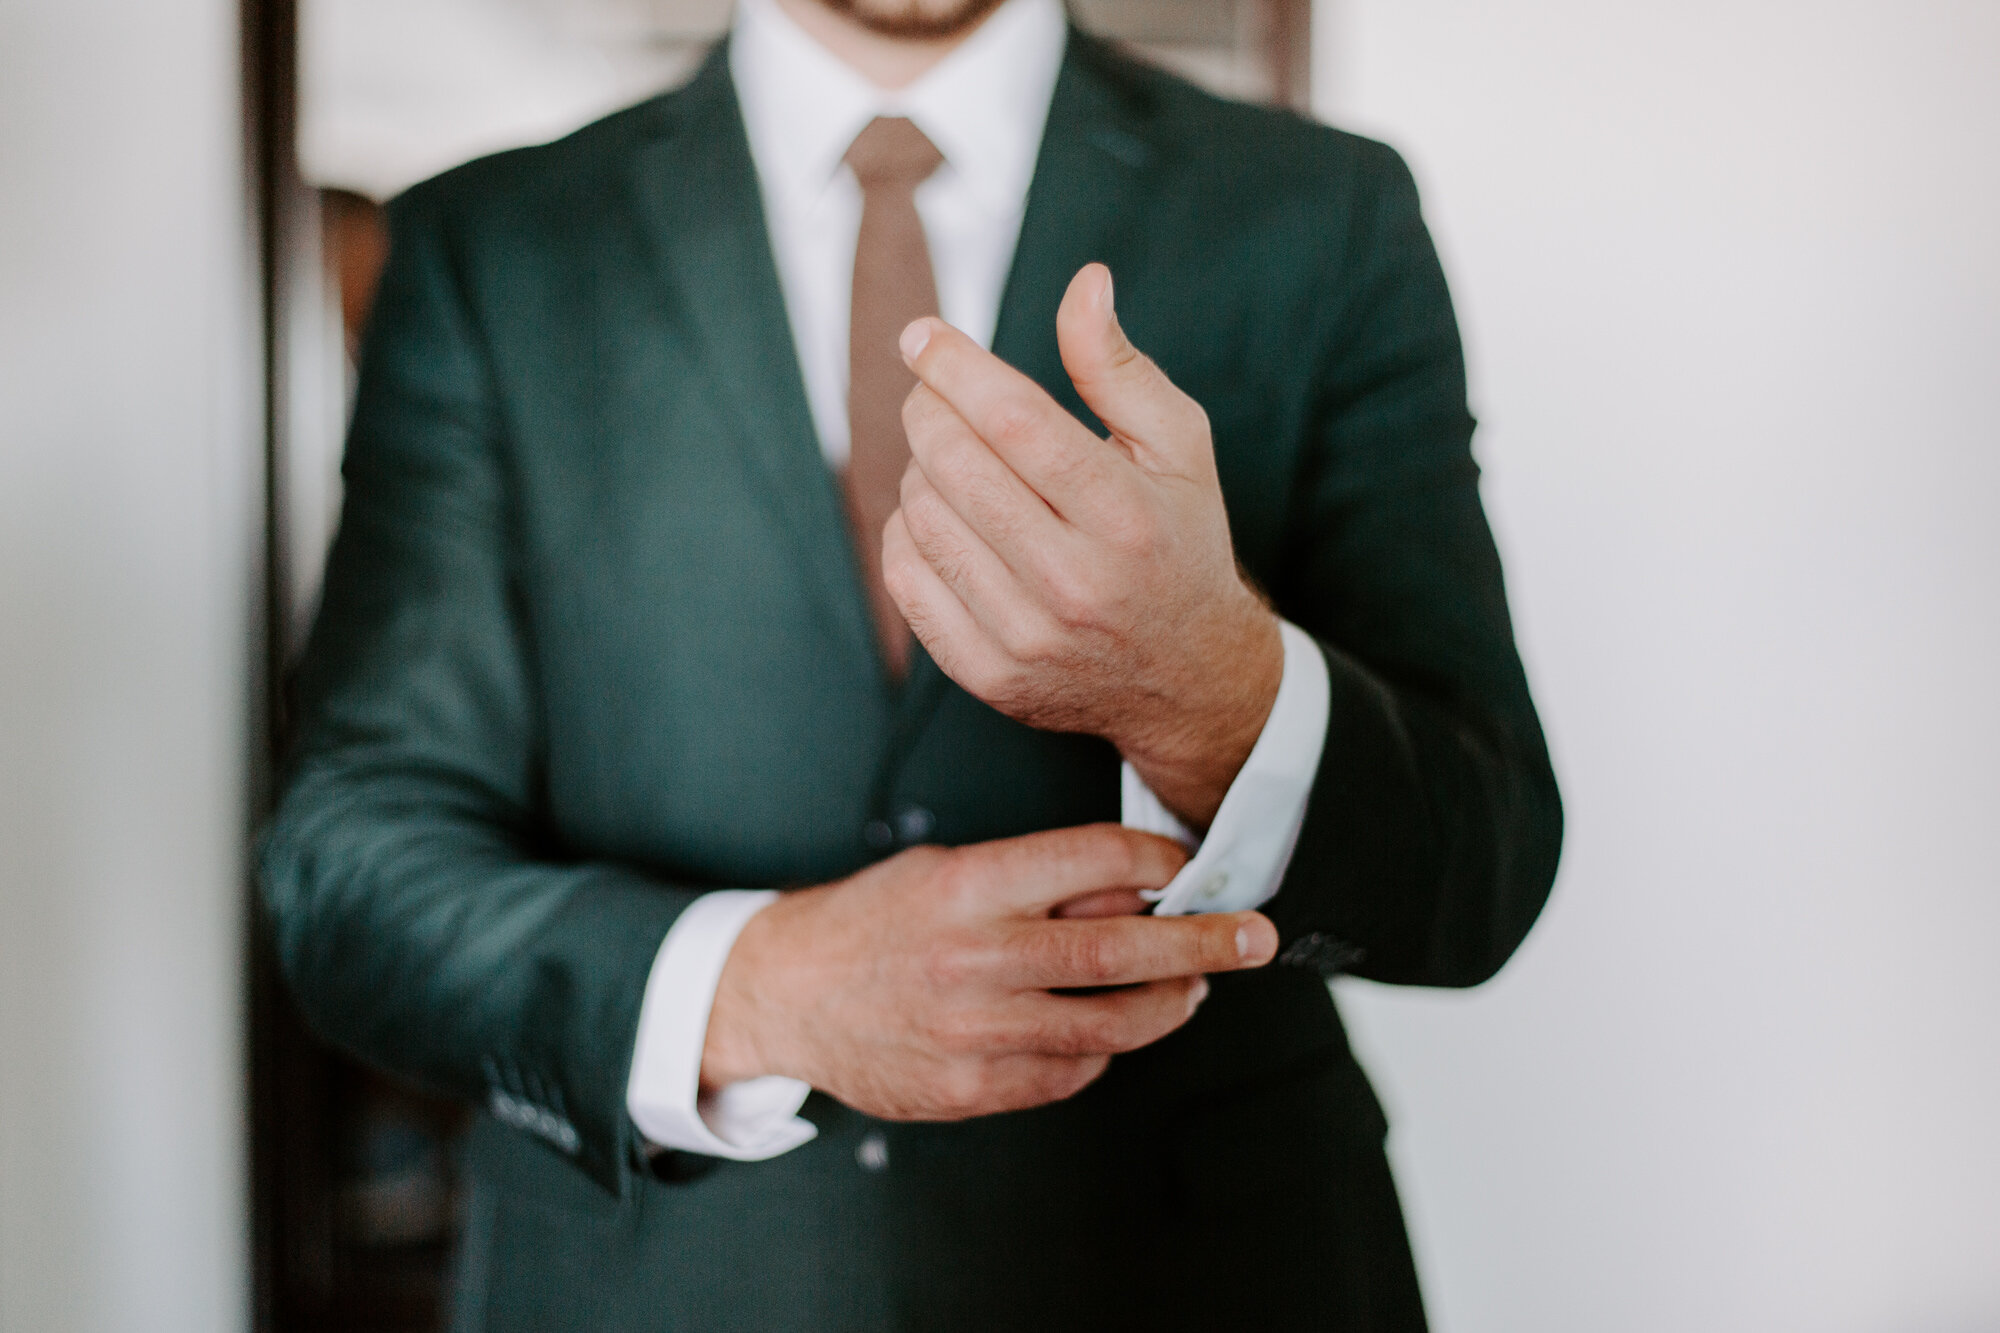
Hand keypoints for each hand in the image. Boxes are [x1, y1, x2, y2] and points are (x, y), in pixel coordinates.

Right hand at [701, 824, 1278, 1120]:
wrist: (785, 993)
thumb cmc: (875, 921)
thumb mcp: (946, 869)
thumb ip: (1035, 880)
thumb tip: (1135, 887)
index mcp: (971, 886)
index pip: (1097, 861)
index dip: (1163, 863)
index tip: (1193, 869)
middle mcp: (977, 957)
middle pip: (1122, 950)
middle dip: (1205, 941)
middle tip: (1256, 936)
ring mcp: (976, 1031)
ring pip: (1110, 1026)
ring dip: (1169, 1004)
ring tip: (1193, 988)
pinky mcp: (972, 1087)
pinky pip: (1069, 1074)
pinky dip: (1102, 1052)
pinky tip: (1105, 1031)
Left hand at [883, 263, 1282, 828]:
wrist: (1191, 679)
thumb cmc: (1179, 541)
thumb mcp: (1179, 446)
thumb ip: (1120, 367)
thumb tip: (1083, 284)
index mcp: (1128, 516)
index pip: (1015, 421)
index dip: (956, 367)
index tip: (923, 337)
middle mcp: (1076, 583)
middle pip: (956, 466)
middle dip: (928, 409)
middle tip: (935, 395)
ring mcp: (1028, 637)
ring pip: (922, 518)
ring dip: (921, 470)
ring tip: (953, 462)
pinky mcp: (990, 676)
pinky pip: (906, 581)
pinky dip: (907, 533)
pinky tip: (942, 518)